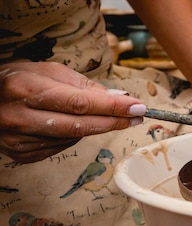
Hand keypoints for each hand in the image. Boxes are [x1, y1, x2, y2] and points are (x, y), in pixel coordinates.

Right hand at [0, 62, 145, 162]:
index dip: (112, 108)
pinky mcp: (20, 154)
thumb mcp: (49, 72)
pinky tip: (69, 124)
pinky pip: (60, 147)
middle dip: (113, 122)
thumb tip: (120, 100)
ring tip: (98, 114)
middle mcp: (20, 117)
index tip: (138, 107)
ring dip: (93, 127)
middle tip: (136, 117)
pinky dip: (73, 136)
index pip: (80, 103)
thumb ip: (85, 86)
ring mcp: (18, 139)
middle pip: (79, 126)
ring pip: (72, 139)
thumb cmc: (19, 79)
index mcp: (26, 90)